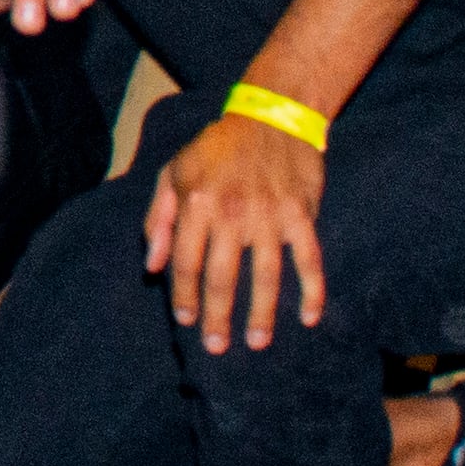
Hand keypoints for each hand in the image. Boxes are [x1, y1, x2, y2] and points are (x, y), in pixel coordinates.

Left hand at [144, 110, 329, 354]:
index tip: (186, 320)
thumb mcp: (174, 172)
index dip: (184, 293)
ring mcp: (270, 216)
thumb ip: (158, 218)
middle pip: (222, 276)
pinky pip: (309, 260)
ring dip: (261, 314)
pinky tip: (310, 317)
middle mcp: (232, 212)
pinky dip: (312, 290)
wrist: (270, 118)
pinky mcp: (301, 215)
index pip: (185, 260)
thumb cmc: (215, 149)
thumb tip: (151, 266)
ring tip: (257, 342)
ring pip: (265, 276)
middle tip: (216, 347)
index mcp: (196, 202)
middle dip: (217, 316)